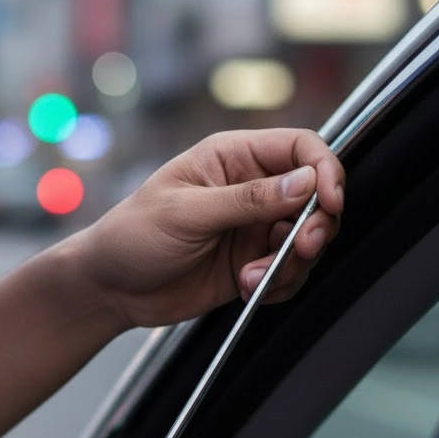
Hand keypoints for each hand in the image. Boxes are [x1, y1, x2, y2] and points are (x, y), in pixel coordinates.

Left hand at [74, 128, 344, 328]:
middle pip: (316, 196)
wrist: (110, 289)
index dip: (325, 170)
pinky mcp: (252, 263)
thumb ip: (247, 199)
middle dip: (316, 225)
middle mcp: (251, 189)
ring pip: (308, 239)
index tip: (328, 202)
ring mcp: (253, 228)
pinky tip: (248, 290)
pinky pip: (290, 272)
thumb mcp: (186, 214)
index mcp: (233, 158)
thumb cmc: (132, 236)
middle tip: (298, 249)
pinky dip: (280, 285)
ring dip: (291, 263)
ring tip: (251, 279)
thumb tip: (305, 182)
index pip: (301, 148)